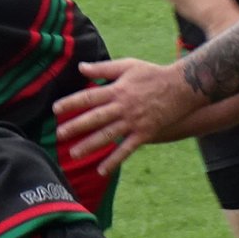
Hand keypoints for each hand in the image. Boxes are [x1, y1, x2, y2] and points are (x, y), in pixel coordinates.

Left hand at [53, 58, 201, 173]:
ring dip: (89, 146)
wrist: (182, 87)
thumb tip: (81, 67)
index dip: (71, 103)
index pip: (89, 97)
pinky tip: (101, 171)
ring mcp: (134, 122)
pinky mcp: (145, 134)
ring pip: (108, 136)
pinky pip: (126, 150)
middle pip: (95, 118)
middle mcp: (123, 107)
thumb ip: (103, 68)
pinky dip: (114, 161)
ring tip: (73, 154)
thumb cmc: (153, 74)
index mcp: (117, 90)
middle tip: (58, 135)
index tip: (56, 109)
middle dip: (75, 127)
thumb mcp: (127, 66)